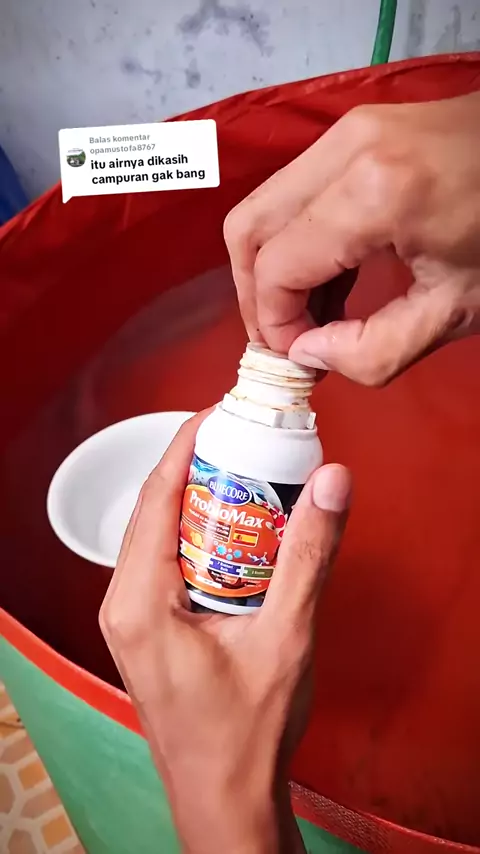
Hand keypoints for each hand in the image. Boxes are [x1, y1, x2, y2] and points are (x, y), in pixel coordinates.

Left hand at [99, 412, 350, 853]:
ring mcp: (130, 617)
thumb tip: (332, 481)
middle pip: (154, 509)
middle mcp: (123, 603)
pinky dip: (199, 534)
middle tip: (246, 439)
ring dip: (200, 500)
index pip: (157, 496)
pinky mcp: (146, 627)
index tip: (223, 412)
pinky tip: (238, 530)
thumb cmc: (247, 732)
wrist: (224, 796)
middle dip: (198, 467)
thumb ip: (310, 556)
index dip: (187, 445)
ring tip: (246, 473)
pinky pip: (164, 560)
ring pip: (158, 533)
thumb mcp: (287, 638)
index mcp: (142, 601)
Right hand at [224, 91, 479, 385]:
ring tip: (310, 314)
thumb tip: (308, 353)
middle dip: (256, 294)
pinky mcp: (357, 128)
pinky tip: (329, 278)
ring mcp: (349, 129)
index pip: (277, 266)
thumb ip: (373, 351)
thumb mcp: (453, 312)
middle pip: (249, 227)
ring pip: (264, 204)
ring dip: (273, 266)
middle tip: (286, 338)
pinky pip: (296, 189)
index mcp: (373, 194)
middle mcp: (347, 149)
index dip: (274, 322)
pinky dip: (296, 238)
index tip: (300, 357)